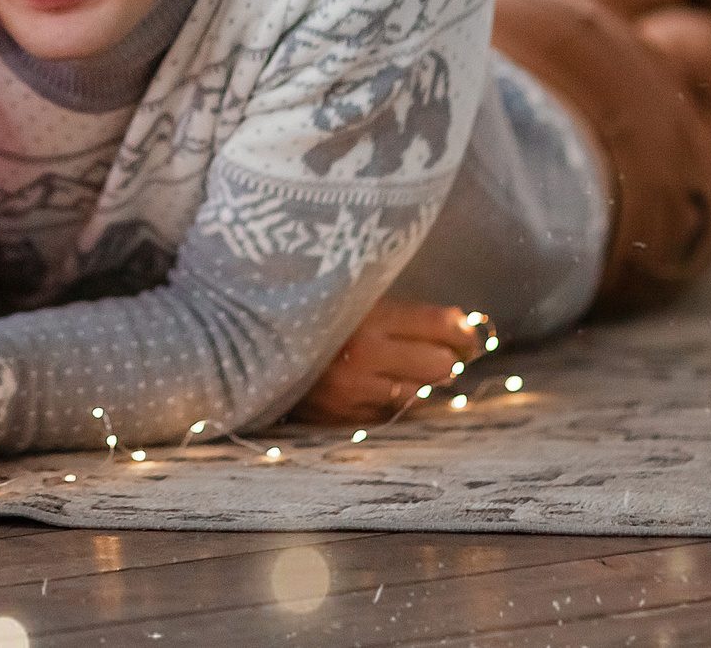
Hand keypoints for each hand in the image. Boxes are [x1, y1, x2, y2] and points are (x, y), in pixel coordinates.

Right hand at [289, 299, 485, 424]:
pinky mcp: (340, 416)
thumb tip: (457, 325)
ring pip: (418, 394)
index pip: (439, 325)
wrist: (242, 347)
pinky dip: (391, 399)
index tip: (469, 330)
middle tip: (443, 350)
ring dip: (419, 381)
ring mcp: (351, 392)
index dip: (462, 329)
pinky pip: (387, 412)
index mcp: (364, 315)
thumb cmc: (300, 309)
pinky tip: (381, 385)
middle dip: (445, 356)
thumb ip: (394, 307)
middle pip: (439, 364)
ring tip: (409, 367)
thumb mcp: (345, 294)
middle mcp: (362, 357)